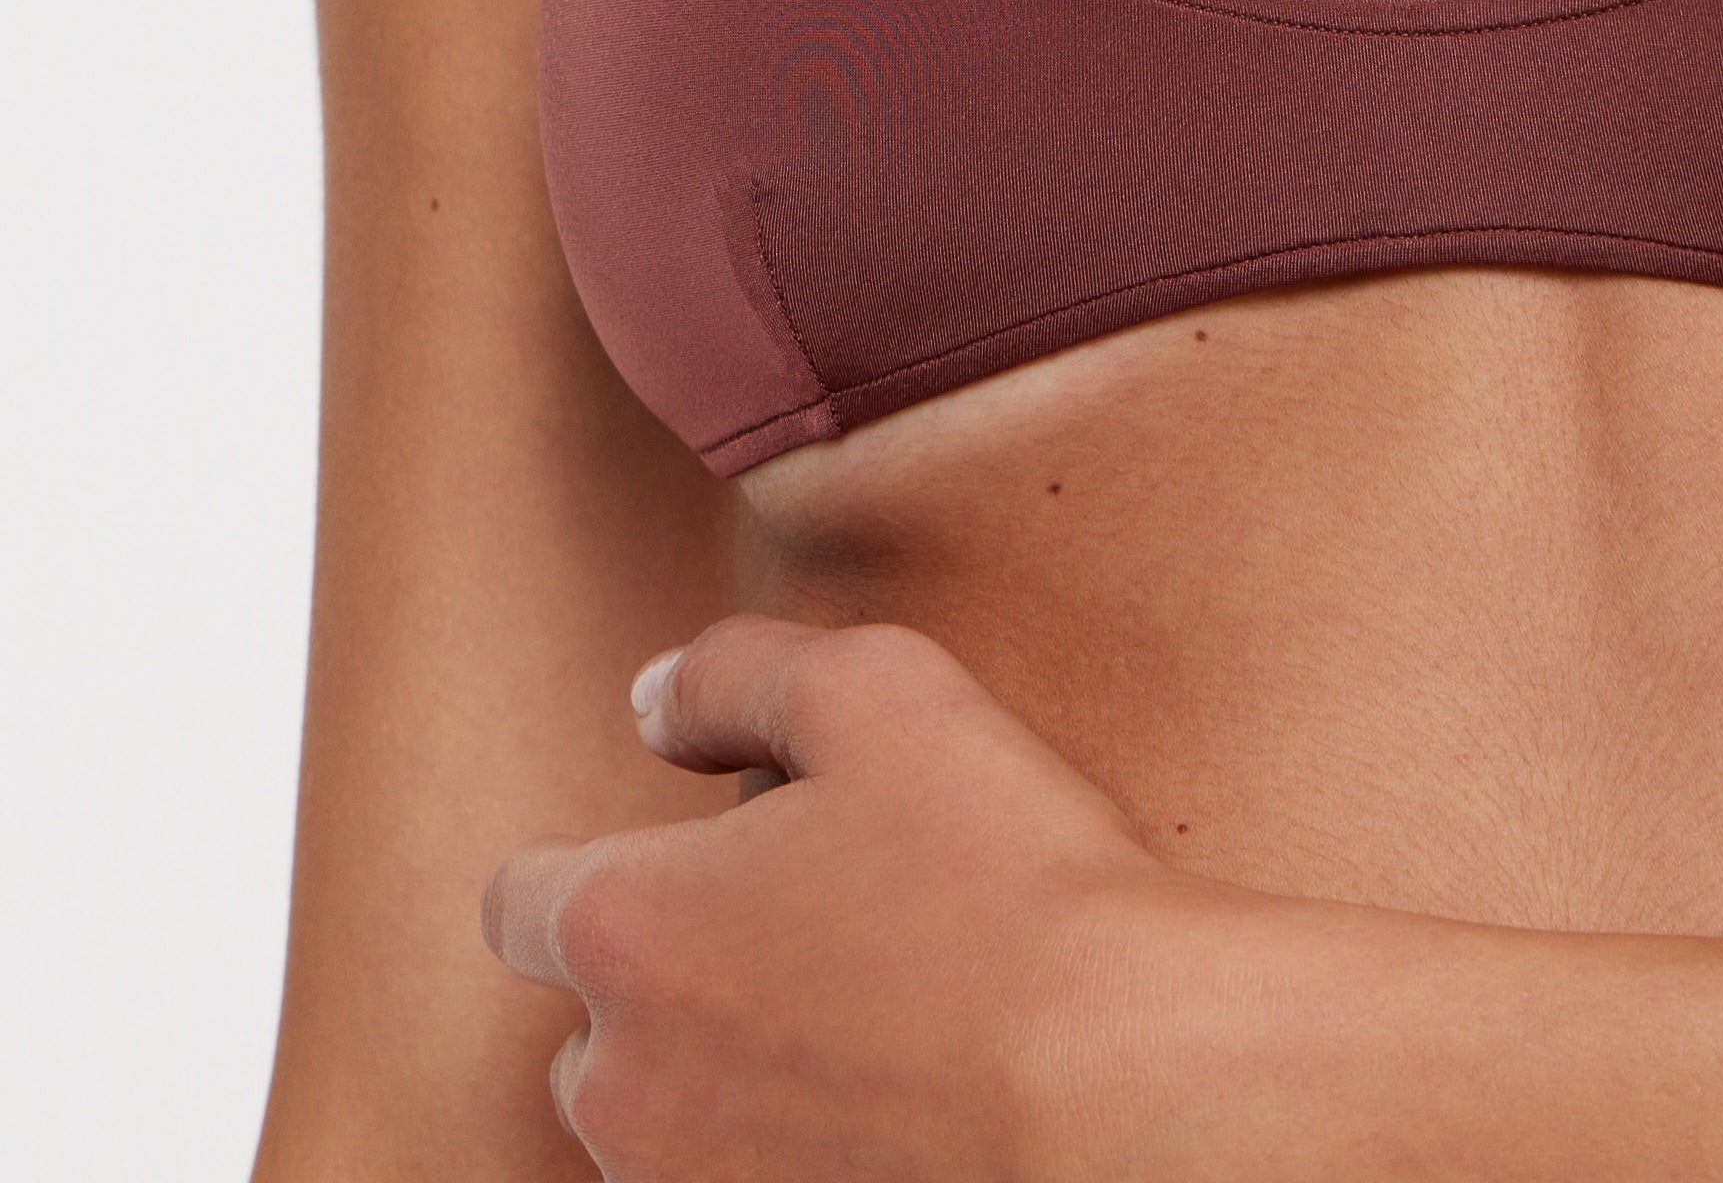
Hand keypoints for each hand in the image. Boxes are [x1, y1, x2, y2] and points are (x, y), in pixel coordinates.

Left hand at [482, 614, 1306, 1178]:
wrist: (1117, 1093)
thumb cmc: (1006, 879)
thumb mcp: (877, 689)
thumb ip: (730, 675)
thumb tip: (648, 706)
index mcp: (624, 927)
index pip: (517, 899)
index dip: (593, 866)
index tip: (690, 862)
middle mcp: (620, 1084)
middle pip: (588, 1029)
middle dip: (668, 983)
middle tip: (809, 936)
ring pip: (660, 1128)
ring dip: (722, 1081)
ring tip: (864, 1028)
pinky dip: (780, 1152)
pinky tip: (883, 1108)